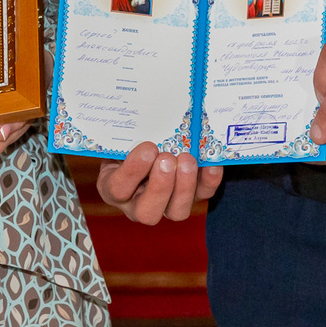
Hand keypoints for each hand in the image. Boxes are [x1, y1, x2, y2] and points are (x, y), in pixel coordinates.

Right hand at [96, 141, 222, 225]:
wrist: (143, 142)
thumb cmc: (127, 140)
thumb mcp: (119, 137)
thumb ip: (125, 134)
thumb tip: (141, 114)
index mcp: (114, 188)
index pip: (118, 188)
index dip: (133, 171)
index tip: (147, 147)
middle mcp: (138, 204)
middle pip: (147, 212)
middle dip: (160, 186)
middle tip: (167, 158)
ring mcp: (166, 205)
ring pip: (177, 211)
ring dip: (184, 187)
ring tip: (187, 159)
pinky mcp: (190, 198)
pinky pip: (202, 195)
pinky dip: (209, 180)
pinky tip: (211, 163)